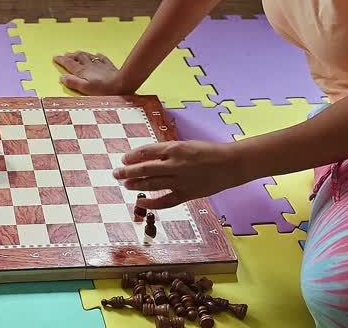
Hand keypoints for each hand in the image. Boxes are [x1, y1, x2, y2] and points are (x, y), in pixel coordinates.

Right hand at [53, 51, 130, 94]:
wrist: (122, 84)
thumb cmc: (103, 89)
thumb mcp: (85, 88)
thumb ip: (73, 82)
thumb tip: (62, 77)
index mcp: (83, 71)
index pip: (69, 64)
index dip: (61, 60)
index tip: (55, 57)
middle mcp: (90, 66)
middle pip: (78, 57)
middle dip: (70, 55)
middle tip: (65, 54)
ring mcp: (100, 65)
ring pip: (88, 56)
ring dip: (81, 54)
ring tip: (76, 53)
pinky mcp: (109, 66)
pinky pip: (101, 58)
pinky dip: (97, 56)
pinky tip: (97, 54)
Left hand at [113, 140, 245, 209]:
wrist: (230, 164)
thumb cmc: (208, 151)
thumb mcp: (186, 145)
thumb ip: (168, 151)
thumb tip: (148, 158)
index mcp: (174, 148)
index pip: (146, 151)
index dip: (132, 156)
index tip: (124, 159)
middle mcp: (174, 164)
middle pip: (144, 169)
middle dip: (127, 171)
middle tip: (116, 173)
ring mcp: (180, 180)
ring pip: (151, 184)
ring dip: (135, 185)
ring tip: (125, 185)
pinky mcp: (186, 194)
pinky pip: (165, 201)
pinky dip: (151, 203)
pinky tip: (141, 202)